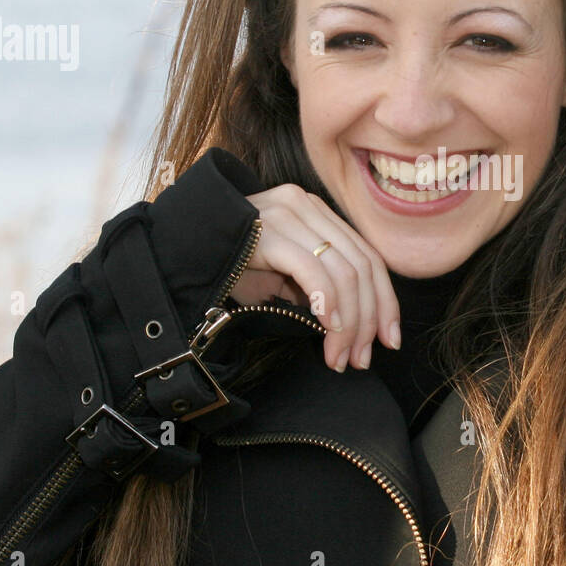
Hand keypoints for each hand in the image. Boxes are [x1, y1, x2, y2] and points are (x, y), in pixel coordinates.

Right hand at [228, 184, 400, 372]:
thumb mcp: (283, 278)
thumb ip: (321, 289)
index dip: (385, 302)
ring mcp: (288, 214)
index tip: (389, 341)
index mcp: (317, 213)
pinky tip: (327, 329)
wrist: (176, 252)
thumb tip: (356, 327)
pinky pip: (313, 269)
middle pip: (363, 266)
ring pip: (344, 272)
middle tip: (361, 359)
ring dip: (348, 323)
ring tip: (339, 357)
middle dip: (369, 319)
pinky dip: (327, 302)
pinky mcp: (269, 230)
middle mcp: (307, 206)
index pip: (368, 257)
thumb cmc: (231, 268)